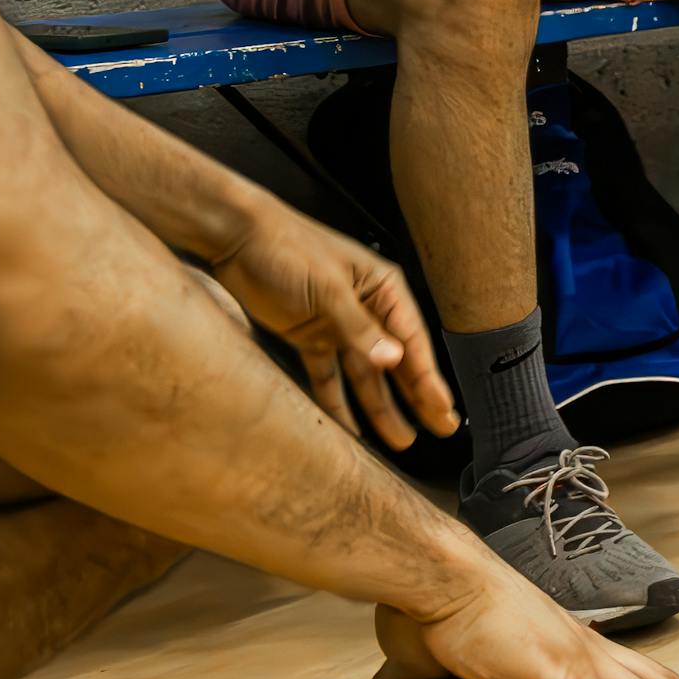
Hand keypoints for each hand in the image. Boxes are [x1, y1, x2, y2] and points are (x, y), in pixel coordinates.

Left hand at [209, 198, 455, 449]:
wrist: (236, 238)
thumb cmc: (288, 248)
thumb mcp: (328, 290)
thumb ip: (359, 329)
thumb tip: (393, 360)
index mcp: (382, 289)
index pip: (412, 340)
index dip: (428, 377)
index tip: (442, 408)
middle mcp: (367, 309)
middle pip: (395, 362)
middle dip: (416, 397)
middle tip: (441, 429)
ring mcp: (338, 326)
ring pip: (365, 375)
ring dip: (381, 407)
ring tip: (401, 440)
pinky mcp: (309, 337)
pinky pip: (328, 376)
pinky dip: (337, 402)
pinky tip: (350, 428)